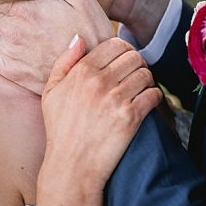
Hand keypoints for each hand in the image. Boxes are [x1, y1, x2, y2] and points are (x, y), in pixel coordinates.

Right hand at [40, 36, 161, 196]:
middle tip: (134, 78)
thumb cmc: (60, 130)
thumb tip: (80, 38)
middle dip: (138, 65)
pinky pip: (154, 94)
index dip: (124, 51)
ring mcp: (116, 99)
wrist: (72, 167)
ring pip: (147, 73)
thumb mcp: (51, 93)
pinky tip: (145, 104)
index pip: (115, 44)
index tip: (124, 63)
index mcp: (81, 72)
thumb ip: (65, 62)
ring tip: (140, 91)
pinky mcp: (131, 116)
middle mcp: (99, 82)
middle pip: (135, 56)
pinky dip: (154, 97)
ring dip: (147, 81)